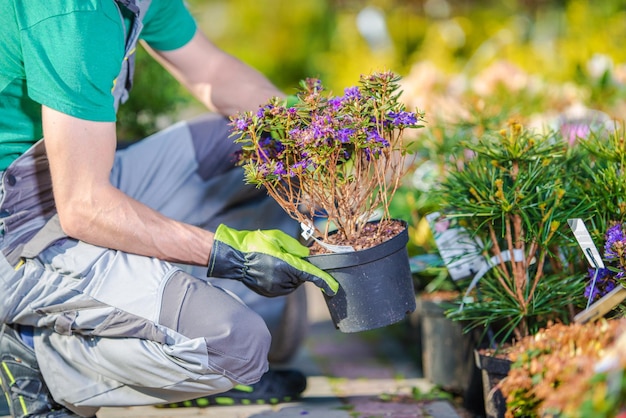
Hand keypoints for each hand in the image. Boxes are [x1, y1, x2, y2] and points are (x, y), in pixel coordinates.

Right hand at [207, 224, 338, 296]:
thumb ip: (295, 248)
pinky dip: (282, 280)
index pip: (312, 276)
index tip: (335, 288)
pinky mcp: (269, 293)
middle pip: (302, 277)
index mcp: (286, 266)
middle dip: (298, 269)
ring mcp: (275, 289)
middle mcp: (282, 280)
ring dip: (290, 275)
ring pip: (293, 283)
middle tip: (283, 257)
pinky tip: (270, 270)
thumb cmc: (255, 244)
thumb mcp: (277, 238)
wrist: (234, 258)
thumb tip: (308, 256)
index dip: (325, 282)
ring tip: (273, 262)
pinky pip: (283, 287)